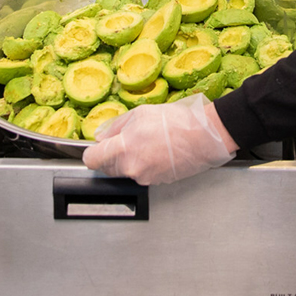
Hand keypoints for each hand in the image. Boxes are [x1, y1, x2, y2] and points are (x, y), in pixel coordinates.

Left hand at [82, 95, 237, 184]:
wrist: (204, 137)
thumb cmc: (176, 122)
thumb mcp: (141, 113)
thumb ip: (115, 126)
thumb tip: (102, 136)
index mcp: (123, 149)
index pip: (92, 160)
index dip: (92, 152)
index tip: (96, 148)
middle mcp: (131, 168)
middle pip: (107, 168)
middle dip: (111, 156)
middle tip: (125, 141)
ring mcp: (144, 178)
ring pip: (125, 172)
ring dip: (129, 161)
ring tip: (146, 144)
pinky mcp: (156, 182)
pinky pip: (142, 175)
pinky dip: (144, 165)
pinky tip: (156, 152)